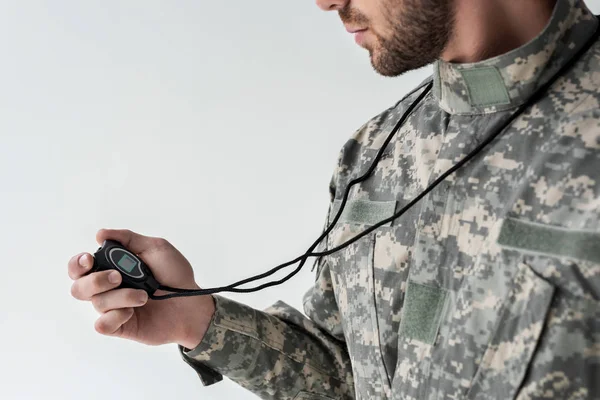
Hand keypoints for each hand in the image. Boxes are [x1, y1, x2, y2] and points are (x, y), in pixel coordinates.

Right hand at [69, 228, 214, 348]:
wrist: (192, 303)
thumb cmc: (176, 275)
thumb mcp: (156, 248)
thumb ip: (129, 239)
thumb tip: (101, 234)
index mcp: (113, 267)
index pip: (80, 266)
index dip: (77, 264)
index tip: (89, 260)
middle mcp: (109, 288)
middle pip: (79, 287)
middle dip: (96, 281)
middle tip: (118, 277)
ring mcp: (113, 308)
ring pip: (97, 303)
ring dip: (121, 296)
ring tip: (144, 296)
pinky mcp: (120, 326)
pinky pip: (103, 324)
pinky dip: (116, 316)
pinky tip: (133, 312)